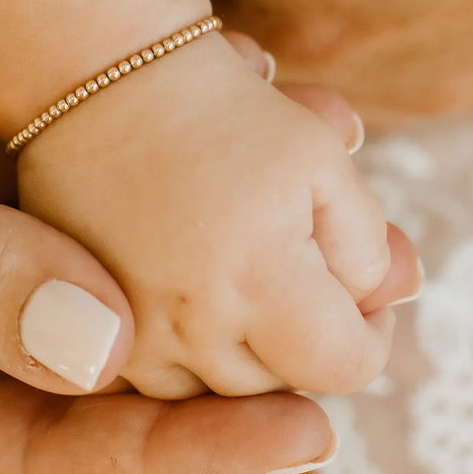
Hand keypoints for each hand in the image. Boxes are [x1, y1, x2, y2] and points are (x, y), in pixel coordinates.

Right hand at [18, 34, 407, 399]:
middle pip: (279, 386)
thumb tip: (387, 300)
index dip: (370, 332)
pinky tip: (191, 294)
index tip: (364, 296)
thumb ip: (368, 246)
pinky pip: (152, 376)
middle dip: (303, 340)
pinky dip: (184, 350)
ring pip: (213, 393)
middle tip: (303, 278)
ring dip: (243, 354)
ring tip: (244, 285)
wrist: (96, 80)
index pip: (344, 367)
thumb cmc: (222, 109)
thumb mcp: (323, 160)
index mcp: (257, 281)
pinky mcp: (85, 325)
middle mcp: (189, 324)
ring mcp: (128, 333)